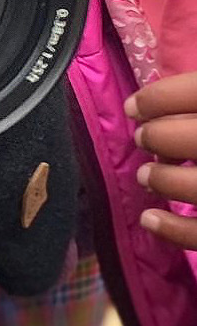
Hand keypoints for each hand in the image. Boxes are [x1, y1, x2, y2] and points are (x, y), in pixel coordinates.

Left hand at [129, 72, 196, 248]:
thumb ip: (196, 95)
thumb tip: (157, 97)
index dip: (163, 97)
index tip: (134, 107)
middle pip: (196, 137)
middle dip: (161, 137)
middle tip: (143, 138)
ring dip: (164, 180)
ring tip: (147, 175)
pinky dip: (173, 230)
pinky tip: (150, 218)